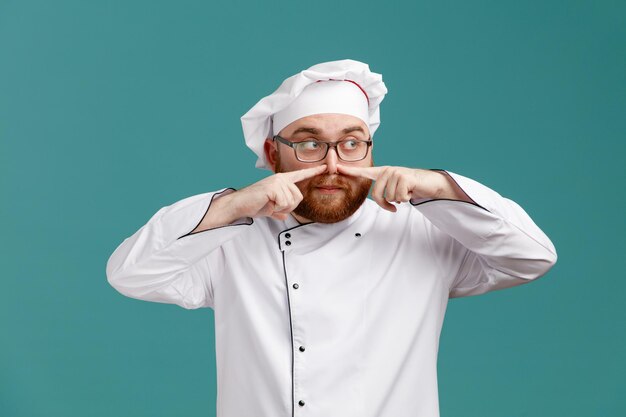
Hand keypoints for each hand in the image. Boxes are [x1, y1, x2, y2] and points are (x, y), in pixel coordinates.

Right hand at [224, 165, 326, 220]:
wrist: (239, 205)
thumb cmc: (253, 205)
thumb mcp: (270, 208)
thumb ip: (279, 210)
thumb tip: (284, 216)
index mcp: (282, 180)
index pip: (300, 175)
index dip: (313, 172)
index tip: (325, 167)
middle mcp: (281, 178)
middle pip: (299, 197)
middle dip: (288, 207)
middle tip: (273, 206)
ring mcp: (277, 181)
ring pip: (292, 201)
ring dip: (281, 208)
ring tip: (269, 204)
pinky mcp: (274, 187)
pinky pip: (284, 203)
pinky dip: (276, 208)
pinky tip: (267, 203)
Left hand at [337, 165, 453, 211]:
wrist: (429, 183)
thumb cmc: (410, 188)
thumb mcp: (394, 191)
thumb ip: (384, 193)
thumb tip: (379, 201)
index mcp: (382, 173)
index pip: (363, 172)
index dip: (349, 171)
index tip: (336, 167)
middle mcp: (387, 171)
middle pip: (377, 195)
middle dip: (386, 204)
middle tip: (397, 201)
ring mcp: (395, 172)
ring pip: (390, 197)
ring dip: (400, 199)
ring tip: (407, 192)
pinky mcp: (404, 177)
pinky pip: (399, 197)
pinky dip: (407, 198)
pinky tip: (412, 191)